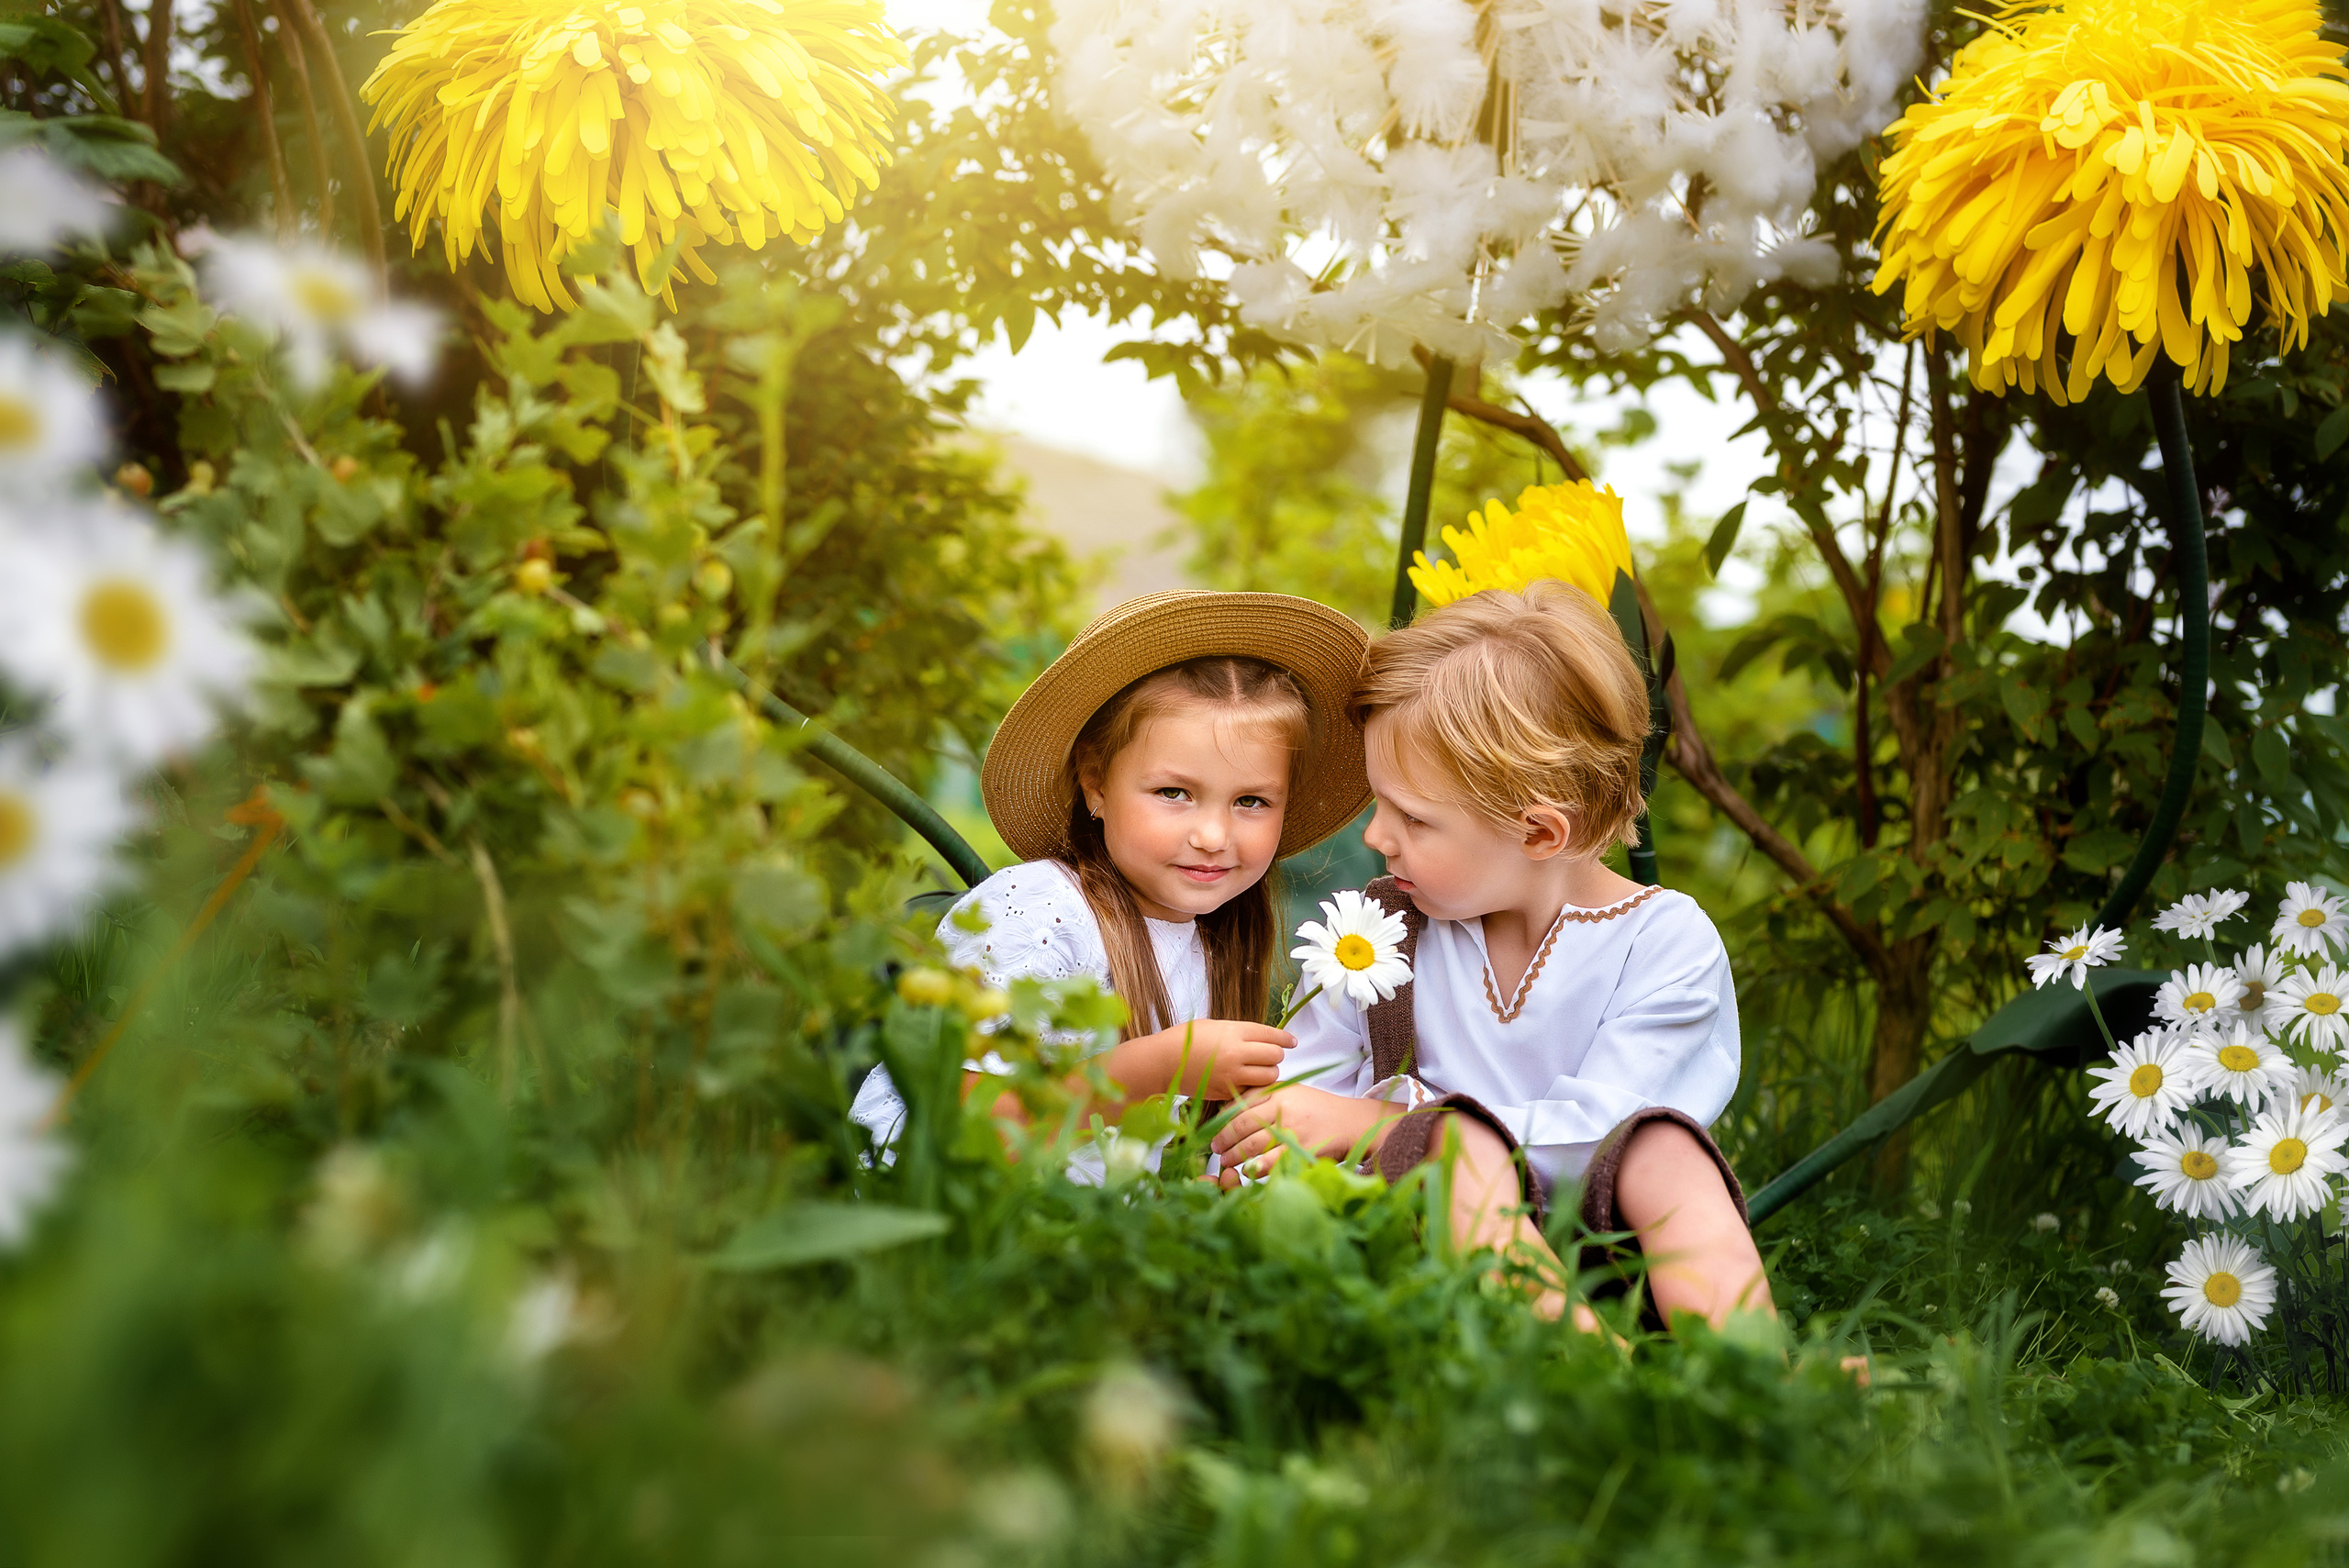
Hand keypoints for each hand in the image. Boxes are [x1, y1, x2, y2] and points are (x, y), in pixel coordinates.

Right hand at [1109, 1018, 1292, 1101]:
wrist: (1163, 1061)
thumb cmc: (1186, 1038)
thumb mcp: (1215, 1026)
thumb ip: (1240, 1031)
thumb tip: (1263, 1038)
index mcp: (1234, 1032)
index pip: (1271, 1035)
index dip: (1285, 1038)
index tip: (1292, 1041)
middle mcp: (1237, 1053)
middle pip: (1275, 1056)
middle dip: (1276, 1056)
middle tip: (1269, 1055)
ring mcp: (1232, 1074)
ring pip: (1269, 1076)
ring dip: (1268, 1072)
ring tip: (1258, 1069)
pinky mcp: (1227, 1091)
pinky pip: (1252, 1089)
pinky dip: (1253, 1086)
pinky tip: (1245, 1080)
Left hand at [1211, 1085, 1396, 1175]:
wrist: (1351, 1122)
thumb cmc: (1316, 1108)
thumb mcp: (1290, 1092)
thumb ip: (1262, 1097)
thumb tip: (1227, 1110)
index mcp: (1278, 1092)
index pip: (1240, 1105)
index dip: (1222, 1121)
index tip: (1214, 1131)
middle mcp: (1283, 1109)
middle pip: (1241, 1125)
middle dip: (1223, 1140)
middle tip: (1216, 1149)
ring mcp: (1293, 1130)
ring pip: (1252, 1145)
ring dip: (1234, 1156)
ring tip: (1226, 1161)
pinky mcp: (1302, 1151)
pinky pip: (1271, 1163)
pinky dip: (1254, 1169)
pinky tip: (1247, 1171)